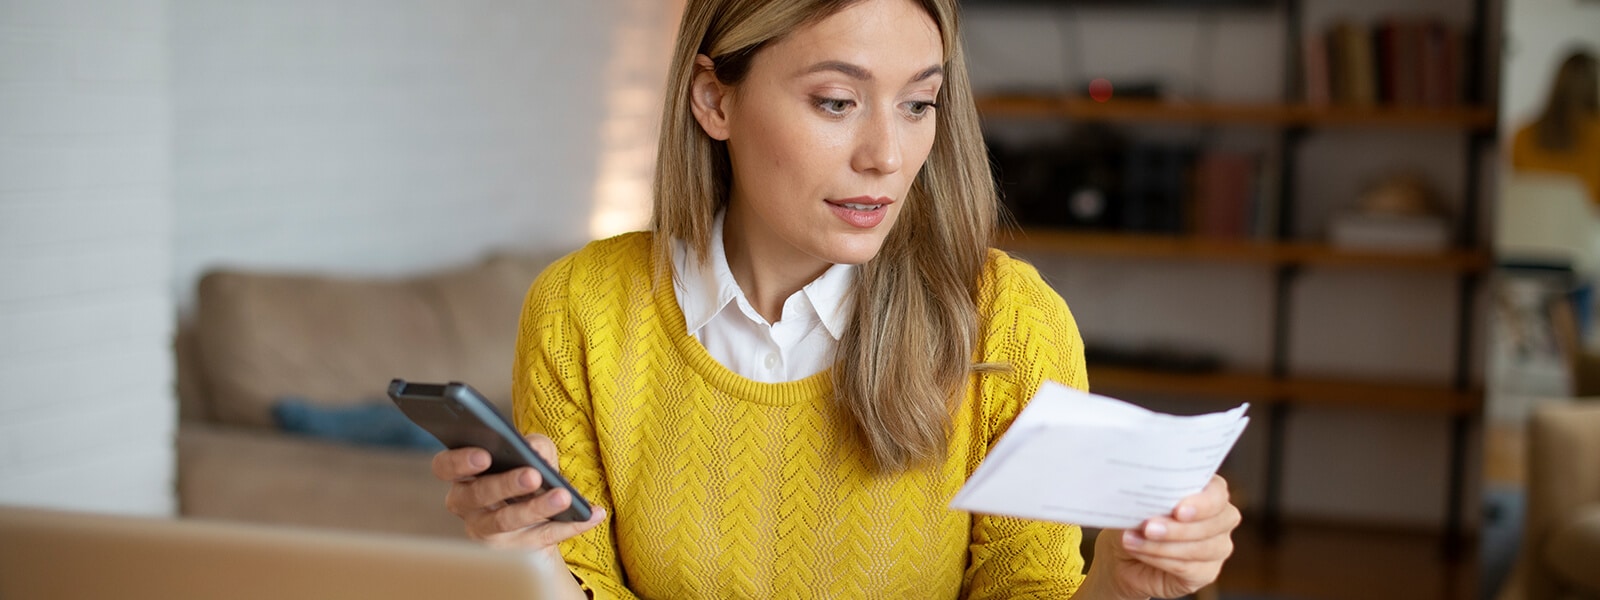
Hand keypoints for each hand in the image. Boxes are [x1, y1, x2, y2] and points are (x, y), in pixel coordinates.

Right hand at [430, 433, 606, 561]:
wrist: (534, 522)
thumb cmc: (524, 477)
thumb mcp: (530, 455)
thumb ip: (534, 446)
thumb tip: (537, 453)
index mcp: (464, 476)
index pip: (445, 467)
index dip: (459, 462)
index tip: (484, 455)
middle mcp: (468, 506)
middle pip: (478, 494)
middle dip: (506, 484)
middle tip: (532, 475)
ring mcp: (488, 532)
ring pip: (507, 521)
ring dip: (538, 508)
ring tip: (564, 497)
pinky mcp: (515, 550)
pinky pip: (543, 537)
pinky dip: (570, 525)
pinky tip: (592, 514)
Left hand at [1090, 475, 1240, 598]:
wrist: (1121, 556)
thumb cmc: (1133, 520)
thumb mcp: (1136, 503)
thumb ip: (1148, 497)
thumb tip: (1146, 499)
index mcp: (1207, 491)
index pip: (1218, 492)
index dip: (1203, 502)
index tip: (1178, 510)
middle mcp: (1220, 519)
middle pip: (1215, 523)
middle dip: (1179, 527)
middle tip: (1148, 527)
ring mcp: (1217, 547)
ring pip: (1202, 548)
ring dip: (1163, 545)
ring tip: (1131, 540)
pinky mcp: (1206, 573)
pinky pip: (1189, 568)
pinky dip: (1160, 560)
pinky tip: (1138, 552)